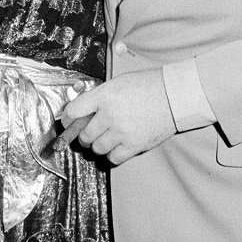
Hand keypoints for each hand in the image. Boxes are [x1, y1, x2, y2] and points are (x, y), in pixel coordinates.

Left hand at [57, 69, 175, 165]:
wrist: (174, 95)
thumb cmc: (148, 86)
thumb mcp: (118, 83)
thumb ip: (99, 96)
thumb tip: (83, 111)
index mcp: (104, 96)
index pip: (73, 111)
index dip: (67, 119)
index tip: (68, 122)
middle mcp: (110, 114)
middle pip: (84, 135)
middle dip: (84, 135)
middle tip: (90, 131)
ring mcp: (122, 132)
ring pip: (97, 148)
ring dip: (99, 145)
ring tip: (107, 137)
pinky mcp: (134, 145)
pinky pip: (113, 158)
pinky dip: (113, 154)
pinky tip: (118, 145)